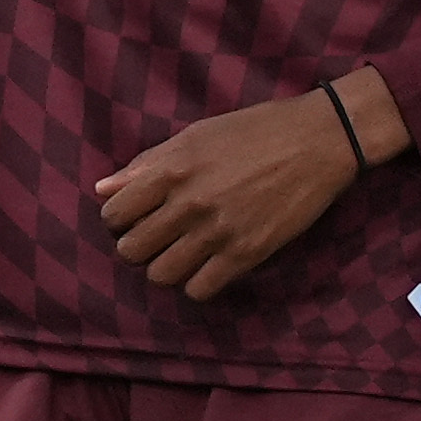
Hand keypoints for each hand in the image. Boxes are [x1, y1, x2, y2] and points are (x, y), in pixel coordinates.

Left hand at [96, 69, 406, 301]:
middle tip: (157, 238)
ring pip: (161, 275)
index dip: (118, 220)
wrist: (316, 141)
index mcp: (172, 169)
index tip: (134, 217)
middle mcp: (189, 203)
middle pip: (132, 250)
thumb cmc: (254, 130)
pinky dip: (197, 283)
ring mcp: (217, 232)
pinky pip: (199, 290)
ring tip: (182, 253)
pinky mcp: (246, 253)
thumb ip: (148, 164)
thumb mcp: (196, 135)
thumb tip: (103, 188)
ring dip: (166, 267)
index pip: (115, 214)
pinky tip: (207, 265)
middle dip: (138, 247)